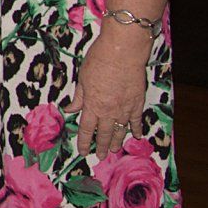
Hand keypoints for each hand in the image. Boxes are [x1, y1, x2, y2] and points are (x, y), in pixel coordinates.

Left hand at [67, 24, 150, 158]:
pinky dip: (136, 129)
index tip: (83, 151)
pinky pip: (136, 119)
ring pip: (120, 130)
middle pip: (104, 133)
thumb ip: (79, 97)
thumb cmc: (99, 60)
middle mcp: (108, 110)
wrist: (123, 51)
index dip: (84, 142)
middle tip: (100, 157)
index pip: (87, 129)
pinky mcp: (138, 101)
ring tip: (114, 151)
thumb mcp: (82, 78)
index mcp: (92, 104)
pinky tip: (136, 136)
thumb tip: (70, 110)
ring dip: (117, 141)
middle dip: (101, 146)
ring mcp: (125, 107)